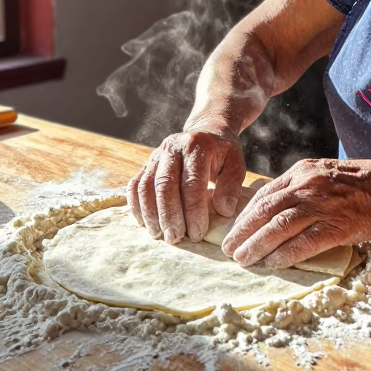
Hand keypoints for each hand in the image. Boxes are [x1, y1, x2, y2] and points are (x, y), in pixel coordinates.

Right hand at [128, 129, 245, 243]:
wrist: (206, 131)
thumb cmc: (222, 153)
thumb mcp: (235, 163)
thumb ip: (231, 186)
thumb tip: (223, 211)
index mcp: (197, 146)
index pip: (192, 183)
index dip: (193, 211)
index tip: (197, 233)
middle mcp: (173, 147)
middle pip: (165, 185)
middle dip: (169, 216)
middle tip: (176, 238)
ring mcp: (156, 155)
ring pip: (146, 186)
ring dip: (151, 214)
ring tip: (159, 235)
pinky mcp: (146, 163)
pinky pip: (134, 185)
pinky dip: (136, 206)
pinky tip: (144, 223)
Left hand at [221, 158, 370, 267]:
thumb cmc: (354, 183)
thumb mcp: (320, 173)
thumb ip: (296, 186)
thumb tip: (270, 205)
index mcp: (300, 173)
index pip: (263, 195)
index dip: (245, 216)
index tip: (233, 231)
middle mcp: (306, 187)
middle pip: (265, 211)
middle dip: (243, 233)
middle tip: (229, 249)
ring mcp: (321, 206)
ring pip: (279, 227)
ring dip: (258, 246)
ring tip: (244, 260)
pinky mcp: (336, 226)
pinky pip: (304, 243)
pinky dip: (286, 254)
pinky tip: (273, 264)